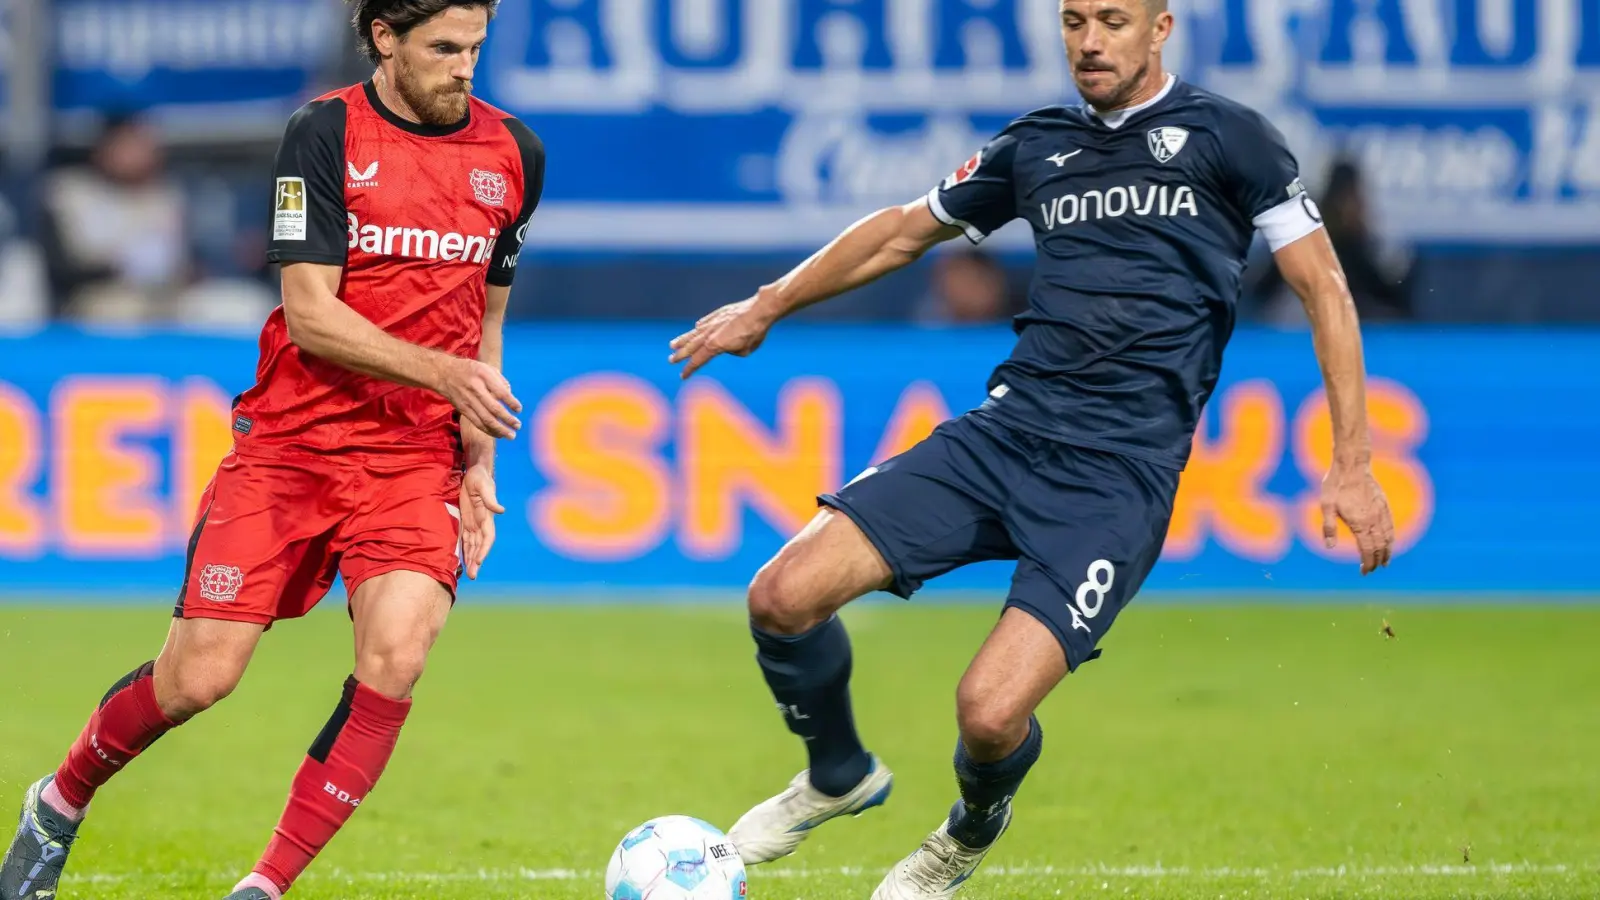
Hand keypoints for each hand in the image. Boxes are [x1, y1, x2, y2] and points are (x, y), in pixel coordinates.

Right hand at [438, 357, 521, 438]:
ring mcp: (468, 401)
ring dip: (500, 429)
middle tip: (518, 425)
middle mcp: (475, 389)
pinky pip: (477, 423)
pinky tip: (498, 434)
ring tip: (511, 435)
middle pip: (494, 408)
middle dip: (508, 419)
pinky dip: (489, 430)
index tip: (519, 409)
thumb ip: (500, 381)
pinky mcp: (463, 410)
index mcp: (483, 376)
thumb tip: (511, 396)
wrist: (444, 374)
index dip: (511, 402)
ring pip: (486, 419)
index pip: (500, 392)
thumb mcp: (486, 368)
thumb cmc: (470, 370)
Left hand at [458, 464, 503, 580]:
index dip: (484, 550)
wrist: (476, 472)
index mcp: (487, 517)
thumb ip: (491, 499)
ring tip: (469, 574)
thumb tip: (502, 510)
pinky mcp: (466, 520)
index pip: (487, 538)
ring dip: (471, 559)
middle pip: (480, 546)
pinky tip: (461, 560)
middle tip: (473, 575)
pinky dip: (464, 550)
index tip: (479, 560)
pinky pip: (465, 539)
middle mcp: (482, 523)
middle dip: (477, 561)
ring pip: (473, 545)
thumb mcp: (485, 486)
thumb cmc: (480, 477)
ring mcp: (474, 523)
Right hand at [668, 296, 775, 378]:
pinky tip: (696, 328)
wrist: (759, 310)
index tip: (682, 376)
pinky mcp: (718, 314)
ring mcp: (712, 322)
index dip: (689, 369)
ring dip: (683, 340)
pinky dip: (699, 327)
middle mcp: (709, 334)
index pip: (698, 360)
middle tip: (671, 360)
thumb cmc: (754, 333)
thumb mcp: (744, 351)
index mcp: (714, 346)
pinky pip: (705, 322)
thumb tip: (727, 346)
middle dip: (680, 355)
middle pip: (691, 347)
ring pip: (694, 333)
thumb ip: (732, 351)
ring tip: (672, 345)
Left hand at [1321, 456, 1395, 574]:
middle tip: (1372, 570)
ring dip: (1387, 552)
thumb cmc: (1335, 485)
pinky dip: (1391, 538)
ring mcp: (1381, 512)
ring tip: (1385, 563)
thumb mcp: (1326, 505)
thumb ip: (1329, 527)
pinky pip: (1391, 526)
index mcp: (1359, 522)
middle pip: (1379, 546)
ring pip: (1388, 537)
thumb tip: (1329, 547)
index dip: (1367, 563)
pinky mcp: (1384, 505)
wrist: (1352, 465)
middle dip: (1377, 561)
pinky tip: (1389, 543)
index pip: (1367, 549)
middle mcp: (1373, 519)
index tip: (1364, 572)